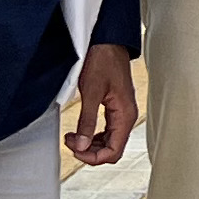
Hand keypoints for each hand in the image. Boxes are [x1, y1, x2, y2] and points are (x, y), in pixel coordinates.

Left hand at [64, 43, 137, 166]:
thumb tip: (81, 146)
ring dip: (90, 145)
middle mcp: (127, 116)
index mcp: (125, 115)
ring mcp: (122, 112)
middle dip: (90, 152)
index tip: (75, 150)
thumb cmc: (103, 60)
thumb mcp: (91, 92)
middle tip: (71, 142)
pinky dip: (93, 135)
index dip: (93, 157)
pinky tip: (80, 131)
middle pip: (112, 149)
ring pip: (109, 142)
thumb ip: (86, 121)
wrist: (108, 41)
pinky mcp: (115, 107)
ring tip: (73, 137)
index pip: (113, 151)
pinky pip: (107, 131)